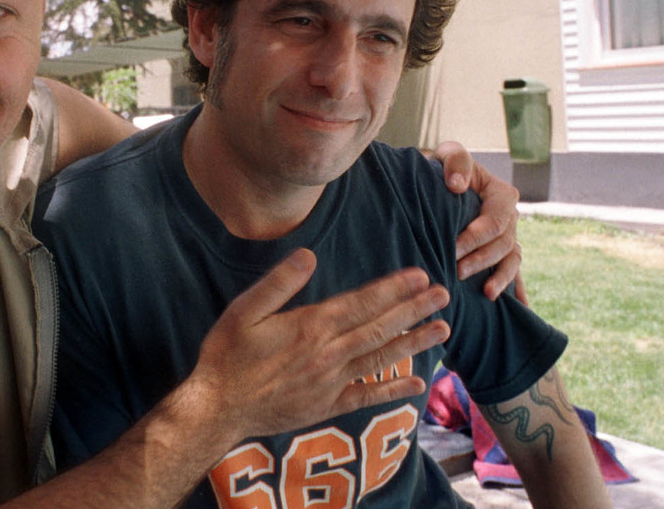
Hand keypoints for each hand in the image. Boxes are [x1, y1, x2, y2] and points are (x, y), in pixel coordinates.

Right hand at [187, 250, 450, 439]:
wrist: (218, 408)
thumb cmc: (227, 355)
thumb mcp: (243, 311)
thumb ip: (278, 283)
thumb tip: (309, 255)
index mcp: (310, 327)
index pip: (362, 303)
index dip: (393, 289)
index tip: (420, 276)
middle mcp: (328, 354)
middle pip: (379, 328)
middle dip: (414, 310)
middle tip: (444, 295)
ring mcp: (331, 382)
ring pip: (381, 358)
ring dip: (414, 343)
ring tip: (443, 330)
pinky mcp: (327, 405)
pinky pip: (367, 396)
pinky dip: (393, 389)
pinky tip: (417, 383)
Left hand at [432, 141, 526, 303]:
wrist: (436, 182)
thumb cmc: (442, 167)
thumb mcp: (447, 153)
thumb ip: (455, 161)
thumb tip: (457, 186)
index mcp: (501, 194)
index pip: (495, 220)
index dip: (476, 236)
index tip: (453, 248)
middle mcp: (510, 217)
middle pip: (503, 243)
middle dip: (482, 259)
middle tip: (457, 271)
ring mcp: (508, 237)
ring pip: (511, 260)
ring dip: (500, 278)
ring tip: (486, 293)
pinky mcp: (500, 252)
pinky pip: (514, 272)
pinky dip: (516, 289)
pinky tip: (520, 309)